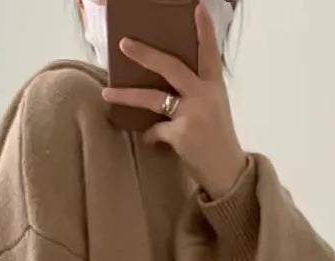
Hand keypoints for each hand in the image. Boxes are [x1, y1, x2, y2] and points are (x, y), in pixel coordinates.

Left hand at [102, 3, 247, 199]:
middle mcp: (204, 95)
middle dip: (145, 54)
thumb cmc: (217, 139)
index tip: (199, 8)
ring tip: (107, 94)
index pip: (209, 52)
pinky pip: (155, 130)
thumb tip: (164, 87)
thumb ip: (195, 93)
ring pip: (153, 99)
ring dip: (127, 96)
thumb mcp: (213, 108)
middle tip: (124, 44)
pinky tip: (152, 140)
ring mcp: (192, 114)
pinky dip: (151, 135)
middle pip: (171, 67)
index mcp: (213, 85)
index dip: (205, 30)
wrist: (227, 171)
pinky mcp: (181, 134)